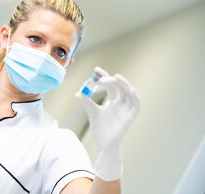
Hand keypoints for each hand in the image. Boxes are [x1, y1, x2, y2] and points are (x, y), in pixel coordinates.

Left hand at [75, 66, 139, 180]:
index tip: (96, 69)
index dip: (105, 76)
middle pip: (120, 87)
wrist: (104, 145)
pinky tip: (130, 89)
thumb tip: (77, 93)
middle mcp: (122, 103)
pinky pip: (136, 106)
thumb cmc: (100, 130)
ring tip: (116, 77)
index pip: (111, 85)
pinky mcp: (130, 117)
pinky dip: (135, 97)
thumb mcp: (92, 113)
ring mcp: (127, 110)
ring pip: (129, 93)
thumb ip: (86, 103)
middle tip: (100, 78)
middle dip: (112, 80)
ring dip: (124, 84)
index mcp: (114, 101)